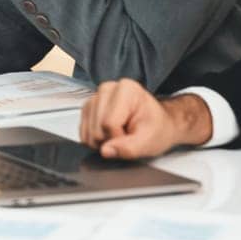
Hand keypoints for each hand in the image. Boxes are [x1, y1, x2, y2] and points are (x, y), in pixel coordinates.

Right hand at [79, 78, 211, 158]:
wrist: (157, 124)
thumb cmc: (156, 128)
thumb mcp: (150, 141)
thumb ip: (129, 148)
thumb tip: (106, 151)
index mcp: (126, 89)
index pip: (109, 123)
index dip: (120, 138)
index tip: (132, 136)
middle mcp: (108, 88)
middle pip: (97, 127)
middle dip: (110, 140)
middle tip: (127, 137)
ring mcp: (95, 97)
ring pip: (88, 131)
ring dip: (103, 141)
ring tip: (119, 134)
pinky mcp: (88, 108)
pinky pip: (83, 132)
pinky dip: (95, 139)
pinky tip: (110, 134)